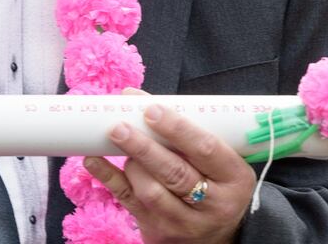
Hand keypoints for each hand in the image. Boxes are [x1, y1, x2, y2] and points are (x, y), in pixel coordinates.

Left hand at [84, 104, 254, 243]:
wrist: (219, 235)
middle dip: (144, 147)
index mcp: (234, 179)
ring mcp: (184, 222)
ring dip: (131, 162)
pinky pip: (128, 201)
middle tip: (120, 126)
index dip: (178, 128)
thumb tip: (136, 98)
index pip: (206, 149)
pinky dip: (108, 177)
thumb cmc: (216, 183)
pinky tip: (93, 159)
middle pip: (175, 173)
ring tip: (119, 140)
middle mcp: (213, 204)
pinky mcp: (159, 232)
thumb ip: (188, 133)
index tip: (152, 109)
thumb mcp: (220, 160)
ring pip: (151, 191)